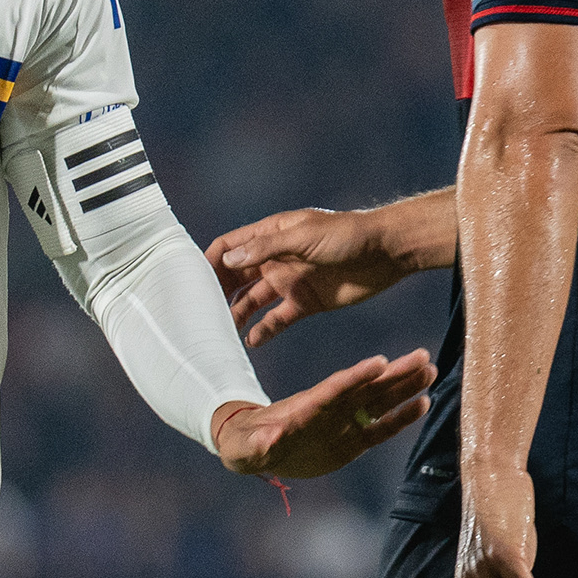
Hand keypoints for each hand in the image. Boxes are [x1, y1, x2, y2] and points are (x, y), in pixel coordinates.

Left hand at [210, 348, 437, 480]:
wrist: (258, 448)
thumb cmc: (248, 442)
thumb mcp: (249, 445)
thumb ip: (261, 442)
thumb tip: (268, 438)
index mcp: (309, 406)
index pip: (337, 388)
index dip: (357, 376)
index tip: (379, 363)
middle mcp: (333, 408)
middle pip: (367, 387)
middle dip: (394, 373)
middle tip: (422, 356)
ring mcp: (346, 421)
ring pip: (381, 401)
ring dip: (405, 386)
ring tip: (430, 370)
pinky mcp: (354, 440)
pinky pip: (383, 428)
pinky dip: (403, 417)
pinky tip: (423, 403)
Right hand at [211, 205, 413, 346]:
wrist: (388, 252)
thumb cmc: (348, 235)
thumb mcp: (304, 236)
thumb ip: (266, 248)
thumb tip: (228, 260)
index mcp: (272, 235)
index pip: (229, 247)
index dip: (209, 262)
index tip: (189, 283)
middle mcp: (275, 259)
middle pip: (235, 277)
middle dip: (216, 294)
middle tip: (198, 315)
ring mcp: (289, 281)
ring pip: (253, 301)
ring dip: (236, 315)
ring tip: (220, 334)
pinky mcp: (305, 303)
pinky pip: (278, 319)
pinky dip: (264, 330)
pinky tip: (250, 343)